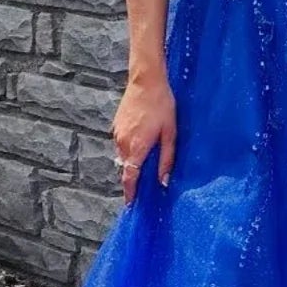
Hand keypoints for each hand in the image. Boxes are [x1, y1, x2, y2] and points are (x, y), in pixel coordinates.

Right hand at [112, 68, 176, 202]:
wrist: (146, 81)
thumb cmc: (162, 105)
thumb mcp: (170, 133)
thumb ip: (167, 159)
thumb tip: (164, 181)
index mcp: (137, 147)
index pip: (129, 178)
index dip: (129, 193)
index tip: (130, 205)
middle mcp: (123, 143)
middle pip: (125, 168)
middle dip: (133, 178)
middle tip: (144, 185)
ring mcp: (117, 134)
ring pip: (123, 156)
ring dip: (132, 162)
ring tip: (146, 158)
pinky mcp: (116, 126)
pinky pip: (121, 144)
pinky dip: (129, 149)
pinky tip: (142, 141)